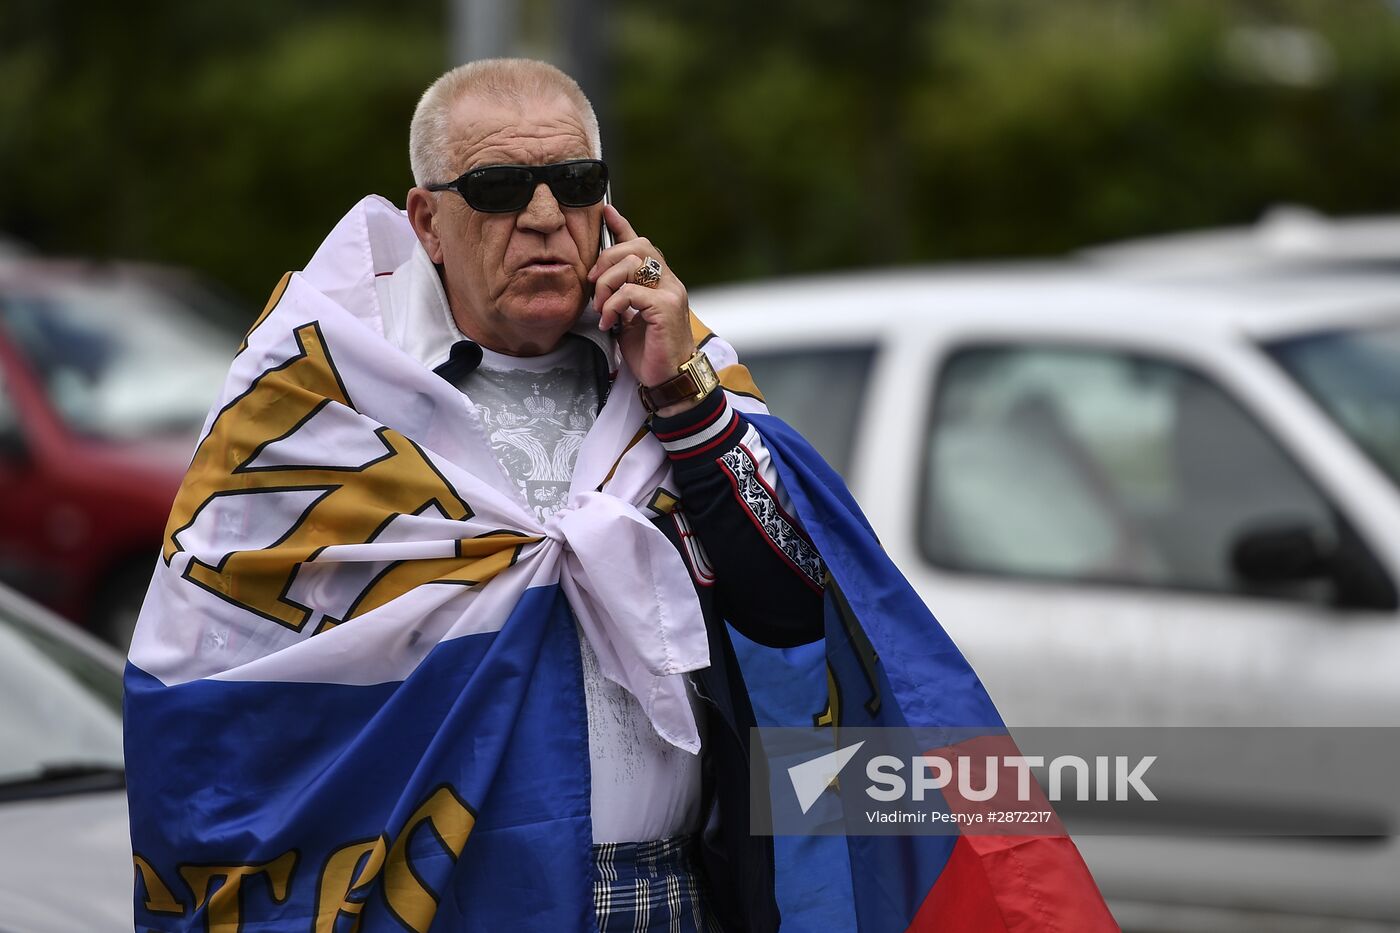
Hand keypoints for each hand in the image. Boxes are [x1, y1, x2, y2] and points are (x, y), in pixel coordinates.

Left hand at [588, 205, 698, 411]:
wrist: (669, 379)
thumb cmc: (650, 351)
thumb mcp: (629, 318)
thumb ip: (621, 296)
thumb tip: (600, 282)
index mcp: (660, 282)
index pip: (642, 244)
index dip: (622, 225)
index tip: (605, 211)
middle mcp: (669, 281)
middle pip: (635, 246)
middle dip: (606, 260)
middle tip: (593, 285)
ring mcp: (670, 292)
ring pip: (631, 264)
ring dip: (606, 285)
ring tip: (601, 309)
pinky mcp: (665, 307)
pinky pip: (630, 292)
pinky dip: (613, 306)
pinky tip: (609, 322)